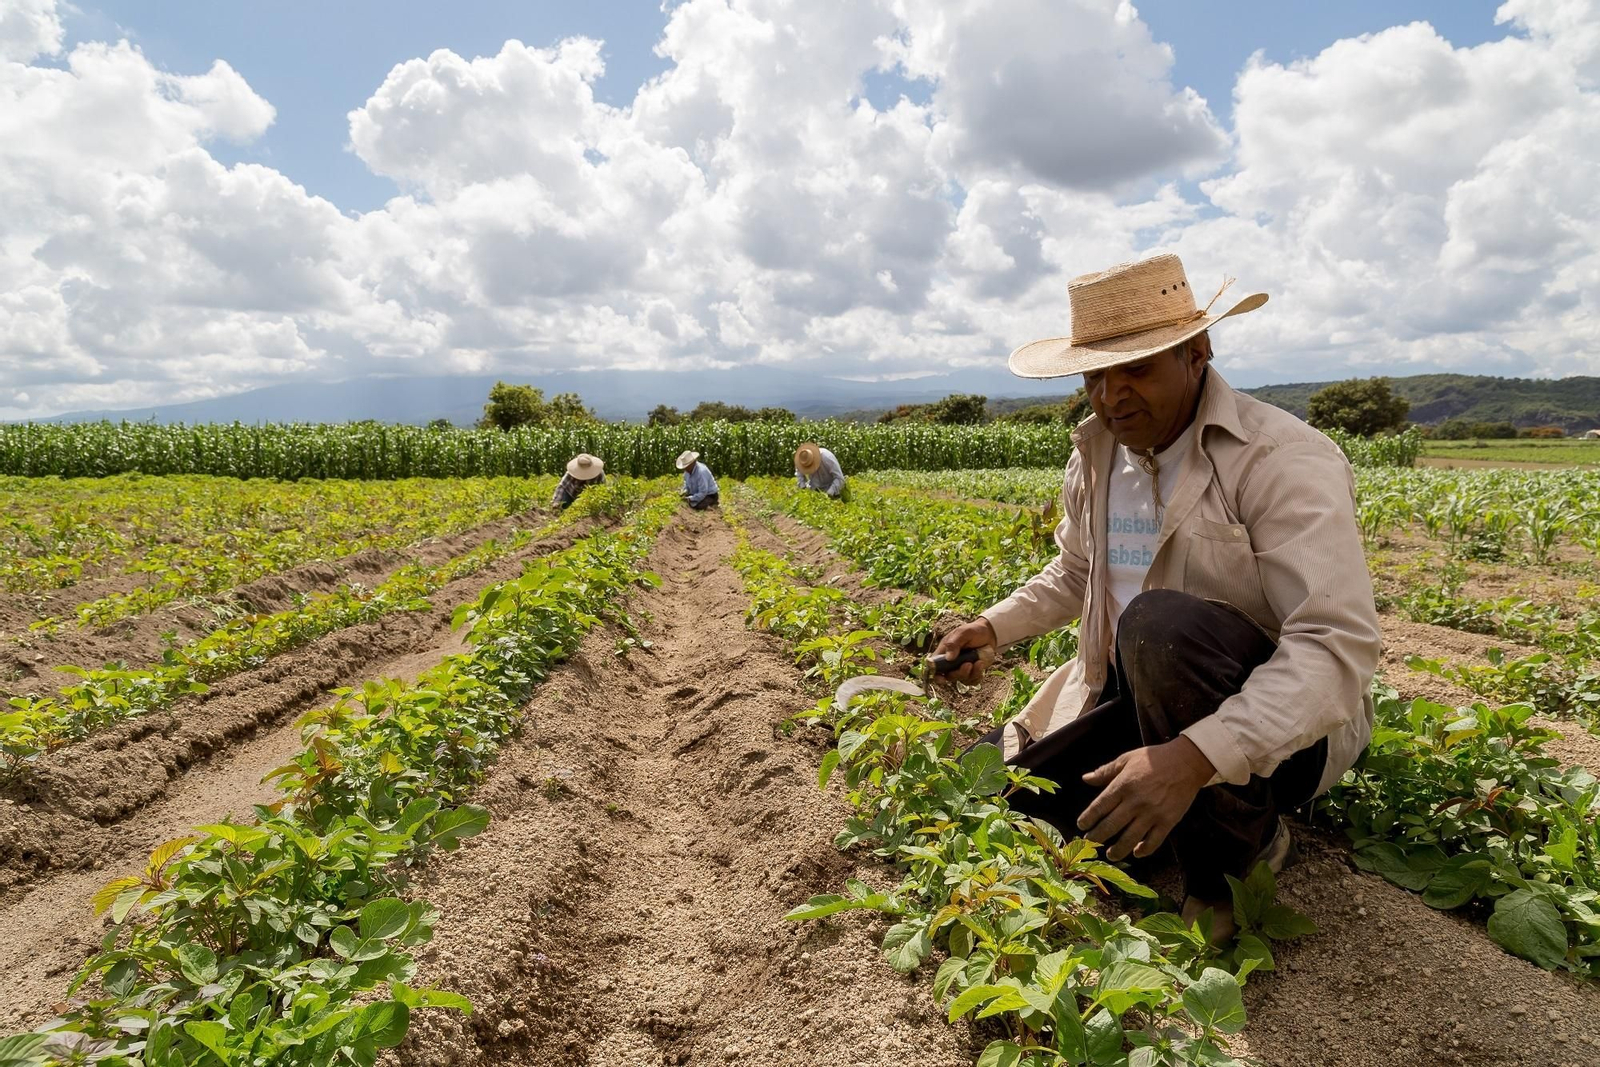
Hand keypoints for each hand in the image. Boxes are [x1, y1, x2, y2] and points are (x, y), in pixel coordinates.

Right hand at [930, 618, 997, 683]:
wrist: (989, 634)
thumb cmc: (973, 631)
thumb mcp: (963, 633)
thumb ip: (954, 643)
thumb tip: (948, 658)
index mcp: (944, 652)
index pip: (935, 666)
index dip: (936, 675)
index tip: (942, 678)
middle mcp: (951, 663)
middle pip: (949, 676)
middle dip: (959, 673)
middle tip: (969, 664)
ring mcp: (962, 668)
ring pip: (962, 680)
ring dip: (970, 674)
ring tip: (979, 662)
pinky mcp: (972, 672)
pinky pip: (972, 680)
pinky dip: (977, 675)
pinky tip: (981, 664)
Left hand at [1077, 736, 1214, 861]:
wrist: (1186, 762)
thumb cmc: (1154, 759)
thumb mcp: (1126, 759)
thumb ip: (1105, 771)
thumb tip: (1086, 778)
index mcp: (1123, 785)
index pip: (1099, 807)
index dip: (1088, 818)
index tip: (1081, 826)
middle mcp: (1135, 802)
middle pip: (1111, 825)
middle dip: (1097, 837)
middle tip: (1090, 843)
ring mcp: (1152, 813)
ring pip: (1130, 838)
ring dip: (1118, 849)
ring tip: (1110, 855)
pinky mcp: (1168, 821)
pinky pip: (1154, 841)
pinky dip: (1144, 850)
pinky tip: (1137, 852)